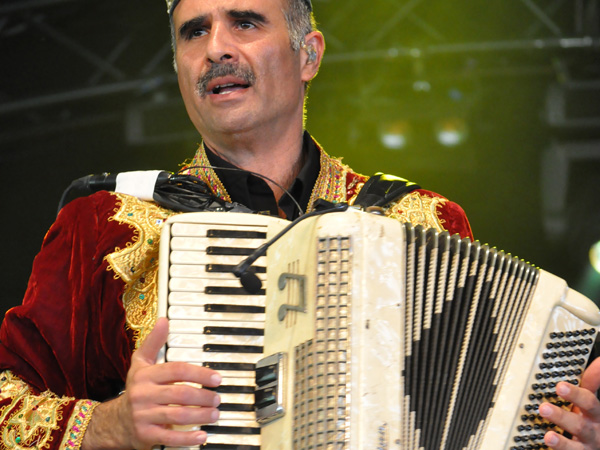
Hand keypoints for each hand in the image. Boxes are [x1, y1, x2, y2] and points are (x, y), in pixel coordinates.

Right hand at [83, 317, 221, 449]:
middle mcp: (143, 395)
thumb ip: (154, 342)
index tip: (216, 378)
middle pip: (180, 394)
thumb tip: (163, 320)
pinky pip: (169, 438)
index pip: (177, 371)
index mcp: (145, 376)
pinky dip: (187, 438)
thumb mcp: (140, 363)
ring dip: (201, 415)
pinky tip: (202, 436)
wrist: (114, 421)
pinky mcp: (145, 435)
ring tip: (215, 414)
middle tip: (218, 398)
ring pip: (177, 416)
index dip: (199, 373)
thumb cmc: (135, 389)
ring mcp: (143, 416)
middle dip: (203, 396)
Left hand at [539, 357, 599, 448]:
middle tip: (548, 403)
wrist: (596, 447)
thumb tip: (598, 360)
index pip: (589, 402)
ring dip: (561, 441)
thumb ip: (592, 382)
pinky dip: (560, 449)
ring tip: (548, 436)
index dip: (577, 394)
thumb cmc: (592, 422)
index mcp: (595, 414)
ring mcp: (586, 447)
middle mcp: (593, 431)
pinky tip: (548, 443)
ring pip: (576, 446)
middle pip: (582, 424)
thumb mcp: (591, 402)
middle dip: (565, 414)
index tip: (560, 386)